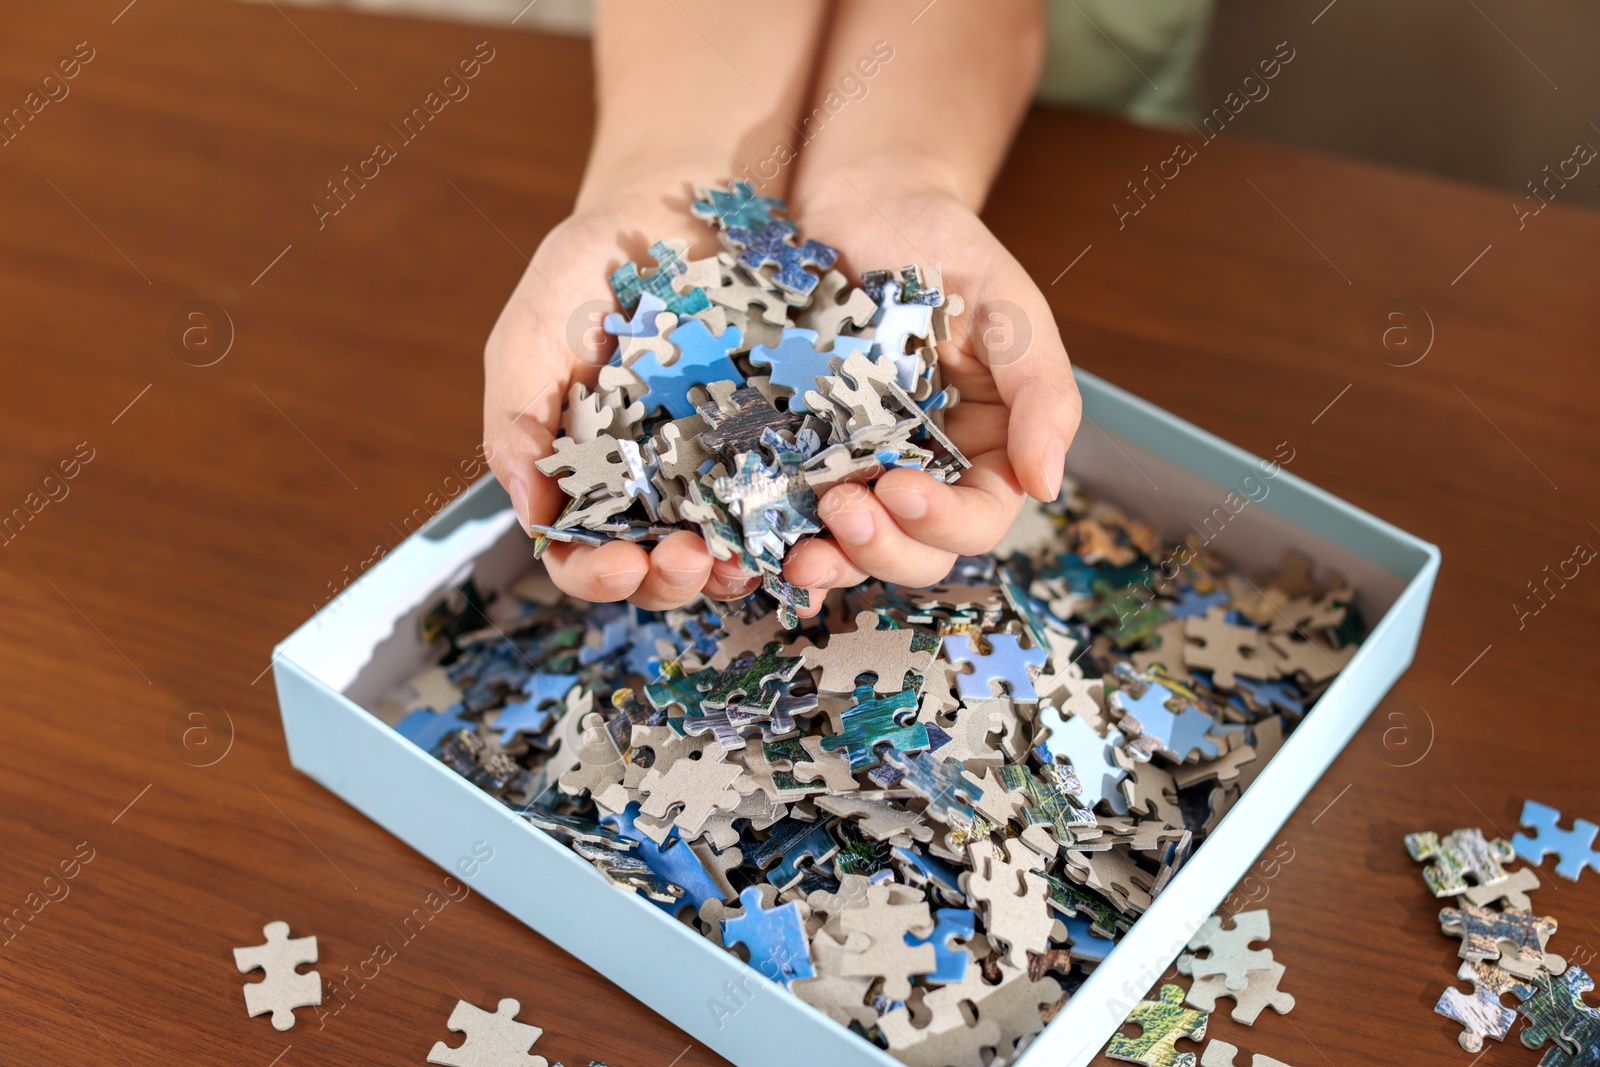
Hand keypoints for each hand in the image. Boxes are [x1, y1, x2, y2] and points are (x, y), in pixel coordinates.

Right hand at [483, 190, 810, 610]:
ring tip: (748, 558)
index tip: (620, 563)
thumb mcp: (541, 325)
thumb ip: (521, 410)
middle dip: (671, 582)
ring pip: (731, 553)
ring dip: (736, 571)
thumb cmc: (599, 266)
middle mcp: (659, 490)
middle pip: (659, 572)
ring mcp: (727, 470)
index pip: (583, 555)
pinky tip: (807, 524)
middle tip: (691, 560)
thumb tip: (530, 508)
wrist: (690, 200)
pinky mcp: (790, 442)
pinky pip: (798, 502)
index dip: (596, 575)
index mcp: (592, 476)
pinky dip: (800, 528)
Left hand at [781, 175, 1081, 591]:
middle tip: (842, 508)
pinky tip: (770, 550)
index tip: (899, 488)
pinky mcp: (806, 455)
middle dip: (883, 547)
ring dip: (837, 560)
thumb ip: (1041, 393)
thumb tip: (1047, 485)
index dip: (944, 521)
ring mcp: (863, 465)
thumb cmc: (941, 245)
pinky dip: (791, 543)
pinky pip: (802, 516)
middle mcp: (927, 467)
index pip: (980, 515)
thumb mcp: (1008, 308)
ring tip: (802, 549)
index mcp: (986, 443)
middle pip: (920, 550)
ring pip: (862, 547)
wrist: (861, 202)